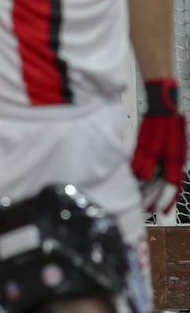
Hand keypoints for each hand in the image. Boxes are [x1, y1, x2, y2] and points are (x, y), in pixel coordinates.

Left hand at [131, 78, 186, 213]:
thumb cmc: (159, 124)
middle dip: (156, 197)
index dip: (165, 199)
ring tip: (144, 200)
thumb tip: (140, 177)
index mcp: (176, 161)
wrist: (163, 106)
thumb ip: (145, 160)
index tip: (158, 211)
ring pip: (162, 177)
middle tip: (146, 209)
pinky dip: (151, 176)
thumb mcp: (150, 142)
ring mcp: (170, 156)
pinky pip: (158, 167)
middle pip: (166, 184)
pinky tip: (141, 181)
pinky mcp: (163, 151)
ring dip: (153, 189)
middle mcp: (174, 161)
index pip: (172, 186)